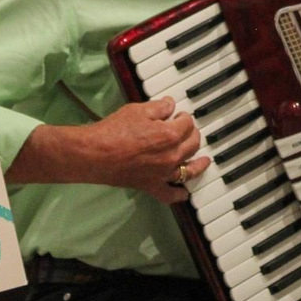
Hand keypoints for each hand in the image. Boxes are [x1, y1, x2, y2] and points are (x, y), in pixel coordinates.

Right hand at [82, 96, 209, 202]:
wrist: (95, 154)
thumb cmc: (114, 130)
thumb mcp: (138, 110)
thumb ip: (159, 108)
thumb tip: (170, 105)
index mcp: (170, 135)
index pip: (187, 123)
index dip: (184, 116)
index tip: (179, 115)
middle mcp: (172, 156)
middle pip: (192, 144)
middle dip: (192, 134)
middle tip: (187, 130)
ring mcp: (164, 173)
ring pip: (190, 170)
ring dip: (199, 164)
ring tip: (204, 161)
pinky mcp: (151, 186)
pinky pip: (171, 195)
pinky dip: (180, 194)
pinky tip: (184, 192)